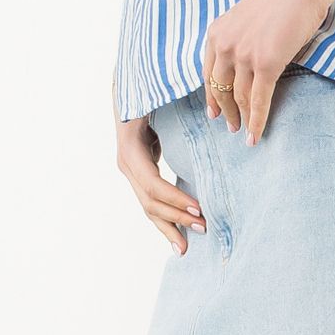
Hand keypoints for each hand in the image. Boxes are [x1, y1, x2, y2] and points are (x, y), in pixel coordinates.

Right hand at [113, 95, 206, 255]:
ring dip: (169, 225)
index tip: (198, 207)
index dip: (173, 197)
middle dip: (175, 216)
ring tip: (188, 245)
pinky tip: (178, 236)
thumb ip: (174, 104)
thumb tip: (207, 107)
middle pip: (149, 200)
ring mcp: (131, 170)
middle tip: (204, 226)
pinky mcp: (140, 173)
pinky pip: (151, 200)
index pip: (151, 183)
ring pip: (148, 206)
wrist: (129, 88)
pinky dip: (165, 218)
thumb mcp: (156, 95)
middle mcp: (127, 163)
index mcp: (130, 147)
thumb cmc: (148, 89)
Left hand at [201, 0, 334, 146]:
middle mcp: (225, 45)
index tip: (214, 111)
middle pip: (220, 89)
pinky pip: (259, 100)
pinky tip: (256, 136)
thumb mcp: (248, 17)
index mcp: (217, 32)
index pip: (208, 73)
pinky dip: (257, 121)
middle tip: (230, 125)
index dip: (211, 96)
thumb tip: (243, 66)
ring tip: (245, 133)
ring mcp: (244, 55)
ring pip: (239, 98)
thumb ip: (239, 39)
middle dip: (225, 111)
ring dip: (242, 119)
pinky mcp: (266, 63)